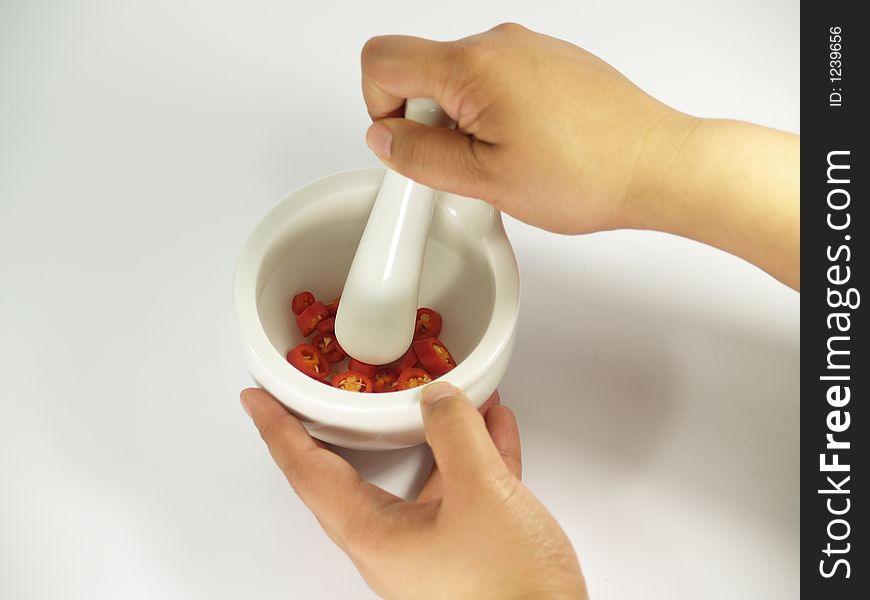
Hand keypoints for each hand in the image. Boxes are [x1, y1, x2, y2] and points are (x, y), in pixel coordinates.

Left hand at [241, 384, 587, 599]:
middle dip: (354, 424)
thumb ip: (455, 434)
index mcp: (374, 535)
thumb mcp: (481, 493)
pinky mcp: (467, 553)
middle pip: (358, 471)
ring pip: (421, 475)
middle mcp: (393, 545)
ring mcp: (431, 550)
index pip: (308, 472)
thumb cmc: (509, 589)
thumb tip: (438, 397)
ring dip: (435, 433)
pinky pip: (462, 491)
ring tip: (448, 394)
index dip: (278, 430)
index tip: (255, 401)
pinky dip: (474, 455)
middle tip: (337, 391)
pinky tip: (495, 428)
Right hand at [361, 23, 799, 289]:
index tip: (410, 144)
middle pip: (421, 67)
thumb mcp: (486, 181)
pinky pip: (496, 78)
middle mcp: (499, 41)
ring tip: (505, 159)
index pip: (381, 59)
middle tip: (467, 162)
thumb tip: (385, 139)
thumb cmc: (590, 172)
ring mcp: (528, 46)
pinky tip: (528, 147)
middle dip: (427, 119)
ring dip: (463, 119)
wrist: (659, 165)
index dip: (379, 108)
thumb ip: (420, 157)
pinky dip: (494, 112)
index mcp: (473, 65)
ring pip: (459, 77)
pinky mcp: (550, 59)